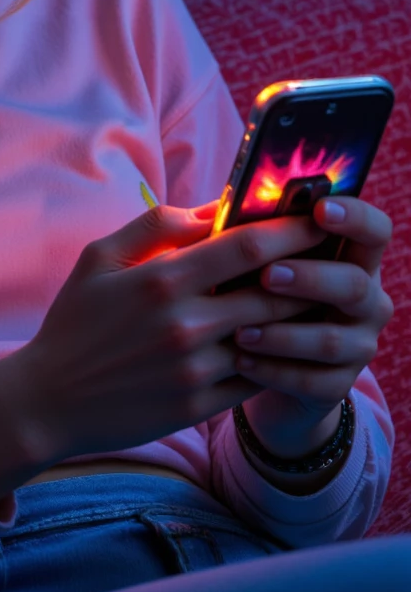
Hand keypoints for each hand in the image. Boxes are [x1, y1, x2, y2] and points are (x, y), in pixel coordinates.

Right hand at [0, 201, 336, 480]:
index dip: (291, 229)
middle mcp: (185, 324)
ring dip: (300, 317)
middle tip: (330, 256)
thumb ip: (156, 225)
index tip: (316, 218)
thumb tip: (213, 207)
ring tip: (316, 297)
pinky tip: (284, 343)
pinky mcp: (200, 405)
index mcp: (162, 280)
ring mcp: (196, 369)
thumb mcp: (100, 258)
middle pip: (274, 292)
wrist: (49, 401)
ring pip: (273, 337)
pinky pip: (258, 377)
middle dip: (310, 271)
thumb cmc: (75, 321)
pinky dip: (277, 357)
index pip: (247, 246)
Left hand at [230, 195, 394, 450]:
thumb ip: (244, 234)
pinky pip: (314, 381)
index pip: (375, 230)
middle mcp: (366, 299)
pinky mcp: (338, 384)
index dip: (354, 217)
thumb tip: (215, 212)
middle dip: (310, 278)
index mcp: (352, 256)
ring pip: (332, 340)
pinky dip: (274, 370)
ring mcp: (358, 344)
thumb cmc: (254, 291)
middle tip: (268, 275)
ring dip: (283, 334)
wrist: (265, 360)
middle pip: (355, 284)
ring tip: (239, 331)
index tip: (320, 208)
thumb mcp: (252, 260)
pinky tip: (241, 360)